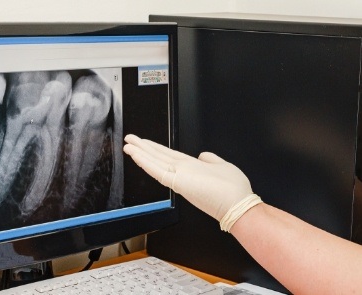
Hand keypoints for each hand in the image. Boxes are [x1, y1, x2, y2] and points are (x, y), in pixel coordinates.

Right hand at [123, 134, 253, 221]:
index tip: (144, 143)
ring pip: (155, 162)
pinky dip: (145, 162)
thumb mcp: (222, 167)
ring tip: (127, 144)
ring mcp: (178, 177)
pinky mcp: (177, 182)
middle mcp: (182, 172)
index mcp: (191, 168)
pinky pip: (157, 170)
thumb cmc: (233, 191)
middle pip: (158, 157)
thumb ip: (211, 160)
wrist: (237, 205)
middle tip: (129, 140)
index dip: (155, 149)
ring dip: (140, 152)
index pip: (168, 157)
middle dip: (143, 148)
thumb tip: (203, 154)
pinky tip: (135, 154)